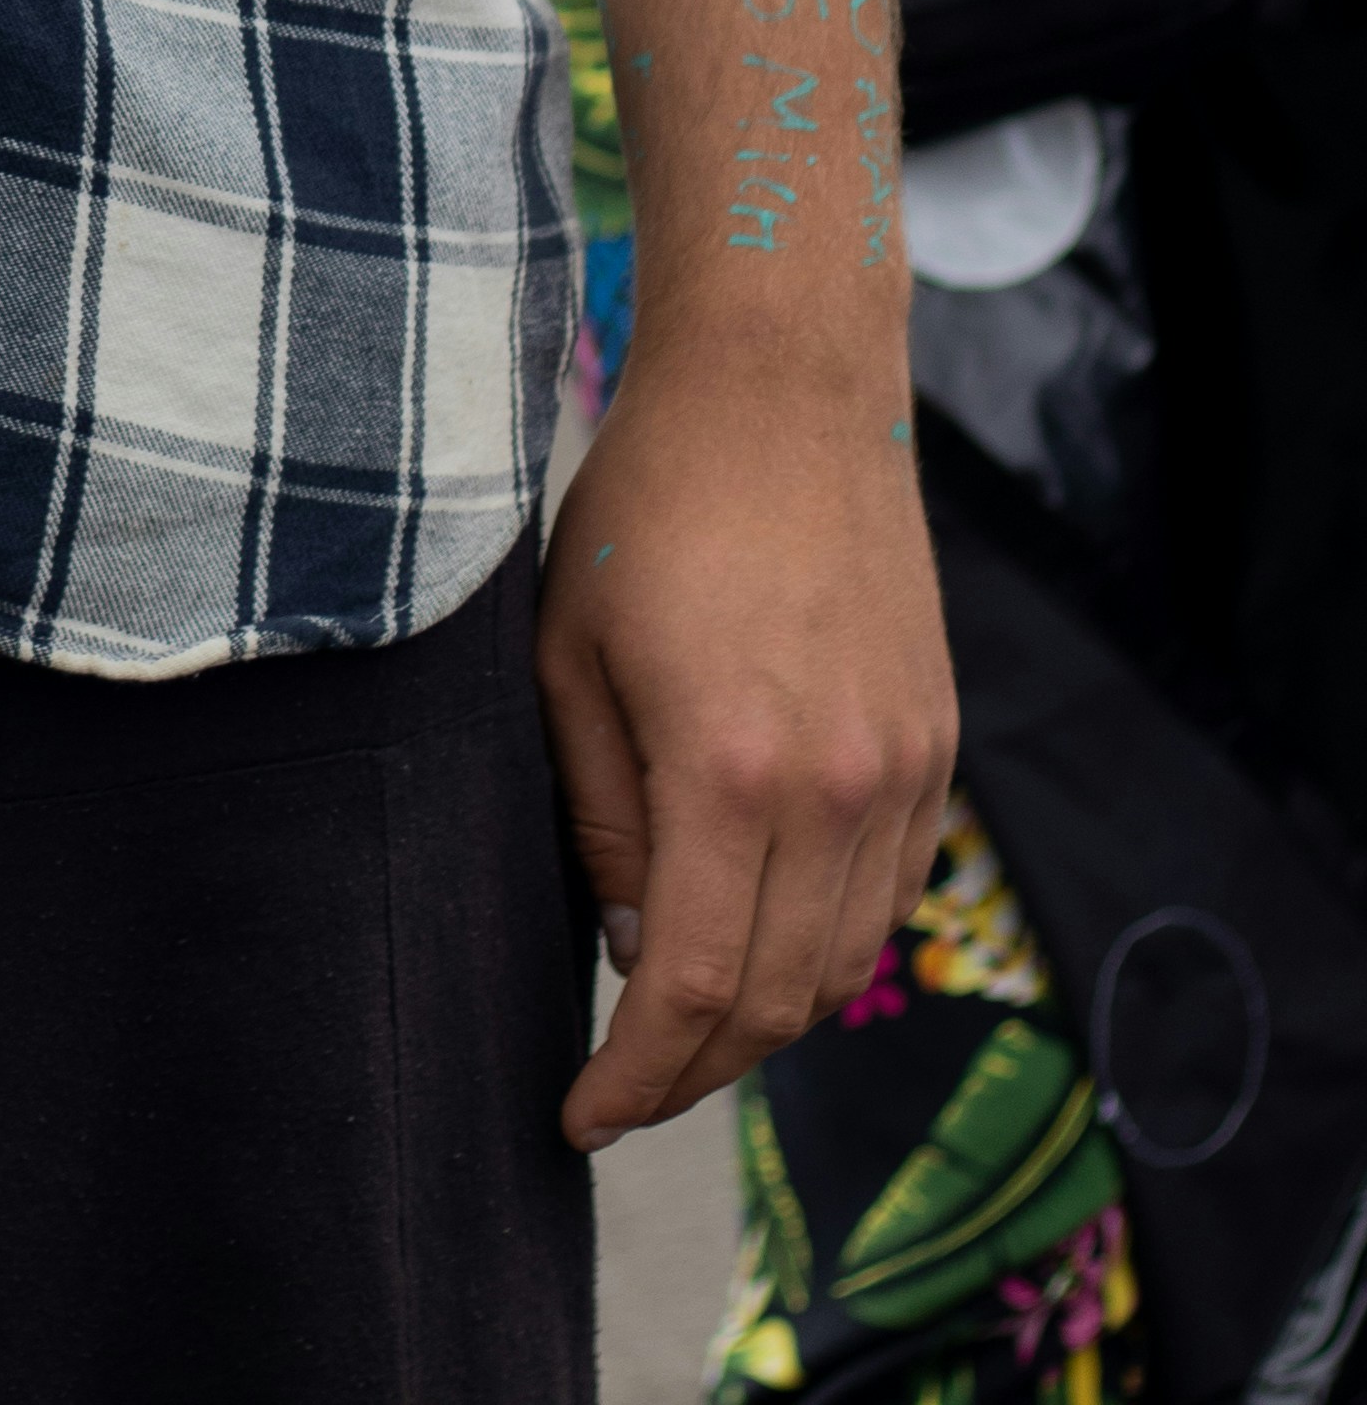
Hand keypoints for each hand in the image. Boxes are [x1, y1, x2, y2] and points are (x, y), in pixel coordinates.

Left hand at [537, 337, 953, 1146]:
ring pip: (843, 963)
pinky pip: (889, 895)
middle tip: (623, 1084)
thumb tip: (635, 947)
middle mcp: (834, 786)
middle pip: (777, 1002)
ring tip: (685, 1021)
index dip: (634, 1078)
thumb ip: (599, 815)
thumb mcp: (569, 653)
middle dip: (694, 1070)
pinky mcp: (935, 743)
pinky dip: (829, 944)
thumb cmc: (649, 503)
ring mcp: (901, 769)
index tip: (580, 1117)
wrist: (784, 387)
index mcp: (725, 766)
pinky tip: (764, 933)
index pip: (691, 990)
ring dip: (767, 1018)